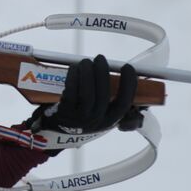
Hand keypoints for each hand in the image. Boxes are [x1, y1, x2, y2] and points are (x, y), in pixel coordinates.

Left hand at [18, 55, 139, 149]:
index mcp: (111, 120)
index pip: (124, 103)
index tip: (127, 67)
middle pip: (104, 94)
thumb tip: (132, 81)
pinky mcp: (64, 111)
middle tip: (100, 58)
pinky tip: (74, 68)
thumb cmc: (84, 118)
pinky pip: (70, 91)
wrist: (58, 132)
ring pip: (87, 93)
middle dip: (103, 72)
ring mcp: (80, 118)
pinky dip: (73, 77)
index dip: (128, 84)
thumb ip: (117, 103)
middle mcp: (97, 121)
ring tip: (86, 61)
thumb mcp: (104, 117)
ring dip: (87, 73)